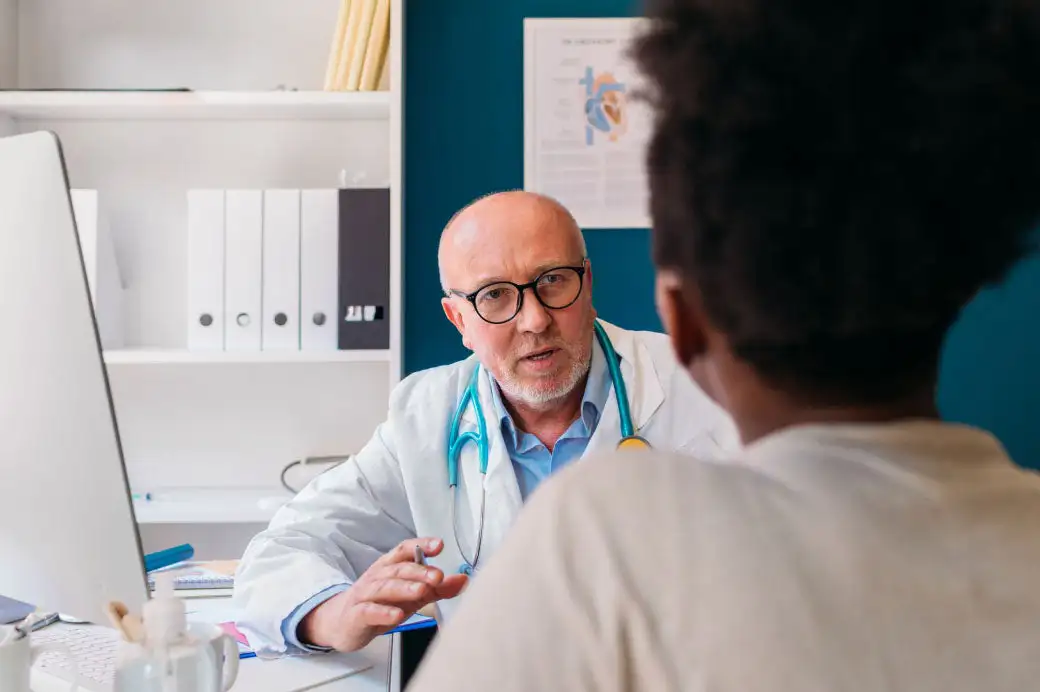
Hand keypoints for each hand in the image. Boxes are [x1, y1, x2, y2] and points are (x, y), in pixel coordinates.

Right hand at [299, 537, 467, 651]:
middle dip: (419, 571)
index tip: (439, 545)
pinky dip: (382, 612)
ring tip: (421, 591)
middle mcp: (377, 576)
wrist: (342, 623)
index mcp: (390, 566)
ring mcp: (364, 595)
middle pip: (398, 569)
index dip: (421, 545)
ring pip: (384, 587)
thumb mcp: (411, 595)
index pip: (405, 550)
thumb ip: (437, 588)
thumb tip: (463, 580)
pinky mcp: (356, 615)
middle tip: (438, 576)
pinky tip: (396, 616)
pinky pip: (368, 611)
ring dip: (403, 588)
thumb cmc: (381, 604)